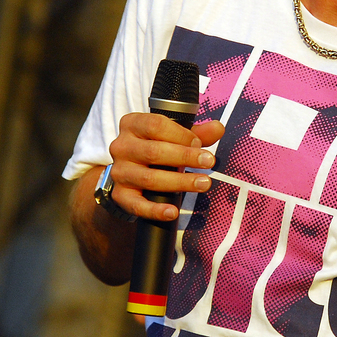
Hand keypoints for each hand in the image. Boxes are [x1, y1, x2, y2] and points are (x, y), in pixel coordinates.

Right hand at [106, 113, 224, 221]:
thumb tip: (217, 128)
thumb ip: (196, 133)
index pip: (155, 125)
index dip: (181, 135)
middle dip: (185, 157)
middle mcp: (121, 147)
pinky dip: (155, 210)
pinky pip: (136, 205)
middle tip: (209, 162)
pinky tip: (172, 211)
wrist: (129, 174)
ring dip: (179, 182)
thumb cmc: (156, 148)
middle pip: (154, 152)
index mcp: (132, 124)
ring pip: (149, 178)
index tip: (199, 144)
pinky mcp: (120, 195)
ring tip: (203, 183)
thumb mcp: (173, 136)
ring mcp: (119, 172)